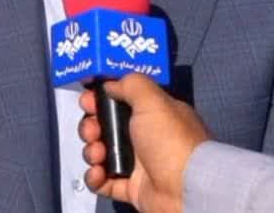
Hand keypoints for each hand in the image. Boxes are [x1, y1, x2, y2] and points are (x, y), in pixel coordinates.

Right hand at [78, 74, 209, 212]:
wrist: (185, 189)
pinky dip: (95, 177)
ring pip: (101, 152)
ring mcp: (136, 164)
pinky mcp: (129, 188)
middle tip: (92, 130)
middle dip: (91, 126)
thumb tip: (109, 84)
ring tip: (99, 155)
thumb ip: (130, 84)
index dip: (101, 99)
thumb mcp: (153, 100)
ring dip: (92, 151)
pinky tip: (99, 173)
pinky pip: (102, 180)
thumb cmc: (169, 140)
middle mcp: (144, 137)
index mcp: (153, 115)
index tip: (88, 100)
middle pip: (105, 126)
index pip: (121, 101)